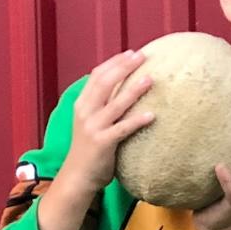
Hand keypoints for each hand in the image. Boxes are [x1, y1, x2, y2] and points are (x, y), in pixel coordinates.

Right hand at [56, 49, 154, 194]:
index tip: (131, 53)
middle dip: (124, 67)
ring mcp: (93, 127)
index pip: (97, 76)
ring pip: (115, 103)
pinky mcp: (103, 143)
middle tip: (143, 56)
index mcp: (82, 104)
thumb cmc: (90, 150)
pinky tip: (152, 115)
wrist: (78, 176)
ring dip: (133, 90)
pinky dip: (137, 120)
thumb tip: (123, 92)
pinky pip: (123, 129)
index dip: (114, 63)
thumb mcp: (92, 123)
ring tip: (150, 79)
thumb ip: (103, 108)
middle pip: (105, 83)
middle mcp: (86, 111)